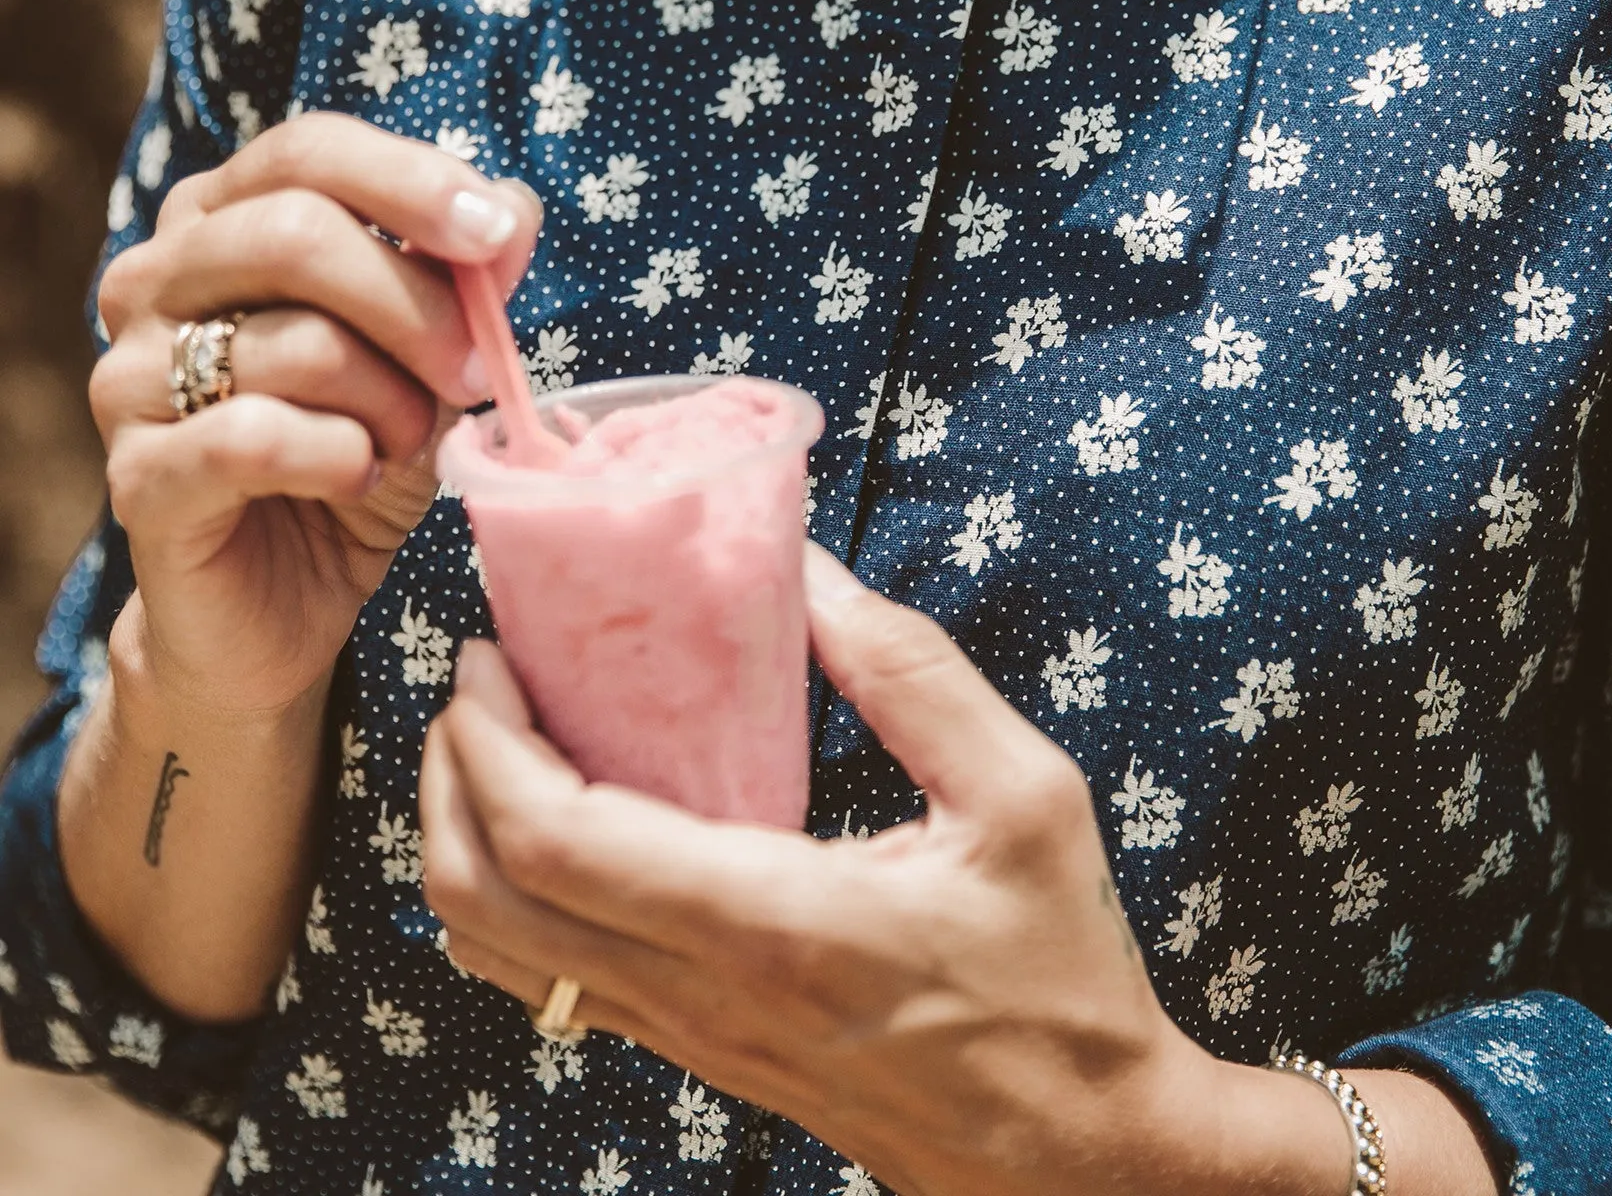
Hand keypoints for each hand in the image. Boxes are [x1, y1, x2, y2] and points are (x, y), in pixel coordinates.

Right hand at [90, 113, 540, 717]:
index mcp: (221, 221)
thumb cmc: (356, 451)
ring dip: (392, 401)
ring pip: (294, 343)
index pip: (308, 150)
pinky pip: (257, 438)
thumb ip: (464, 278)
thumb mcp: (429, 355)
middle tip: (478, 372)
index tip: (499, 232)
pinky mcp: (138, 473)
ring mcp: (129, 374)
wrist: (286, 597)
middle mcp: (155, 280)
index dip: (411, 179)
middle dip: (419, 306)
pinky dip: (338, 457)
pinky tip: (356, 477)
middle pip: (298, 233)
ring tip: (406, 442)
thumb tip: (512, 212)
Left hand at [421, 547, 1363, 1195]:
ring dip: (464, 838)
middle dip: (446, 778)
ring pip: (498, 954)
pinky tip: (561, 823)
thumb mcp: (1023, 794)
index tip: (489, 657)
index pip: (559, 843)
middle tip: (479, 682)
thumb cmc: (1058, 974)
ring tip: (500, 741)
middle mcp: (701, 992)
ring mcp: (687, 1035)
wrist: (1067, 1155)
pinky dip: (509, 895)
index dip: (490, 744)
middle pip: (486, 899)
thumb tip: (806, 572)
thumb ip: (911, 673)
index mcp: (773, 922)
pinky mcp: (695, 1051)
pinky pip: (550, 981)